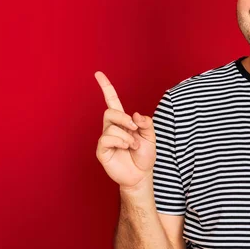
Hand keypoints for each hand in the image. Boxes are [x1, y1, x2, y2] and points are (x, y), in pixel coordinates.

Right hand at [95, 71, 156, 189]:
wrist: (141, 175)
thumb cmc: (144, 155)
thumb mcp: (151, 136)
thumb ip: (146, 123)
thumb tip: (135, 115)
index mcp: (123, 120)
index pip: (112, 100)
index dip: (106, 87)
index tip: (98, 73)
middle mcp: (111, 127)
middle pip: (110, 111)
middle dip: (124, 118)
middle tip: (135, 129)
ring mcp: (105, 138)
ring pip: (111, 126)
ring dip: (127, 135)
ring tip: (133, 145)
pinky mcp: (102, 150)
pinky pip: (107, 139)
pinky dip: (120, 142)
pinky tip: (125, 148)